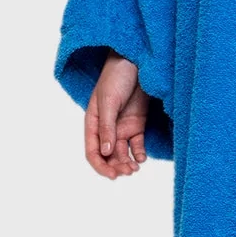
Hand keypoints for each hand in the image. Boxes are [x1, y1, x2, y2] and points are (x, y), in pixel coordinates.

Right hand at [85, 52, 148, 178]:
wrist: (136, 61)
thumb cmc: (116, 76)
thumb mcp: (109, 101)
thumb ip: (107, 127)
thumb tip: (106, 151)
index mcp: (93, 122)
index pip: (93, 151)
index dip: (100, 166)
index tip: (112, 175)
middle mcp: (106, 128)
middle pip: (108, 155)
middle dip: (116, 166)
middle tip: (128, 172)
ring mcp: (122, 126)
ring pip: (123, 152)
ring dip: (127, 163)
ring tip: (135, 169)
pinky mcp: (137, 123)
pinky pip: (137, 144)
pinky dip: (139, 153)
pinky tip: (142, 158)